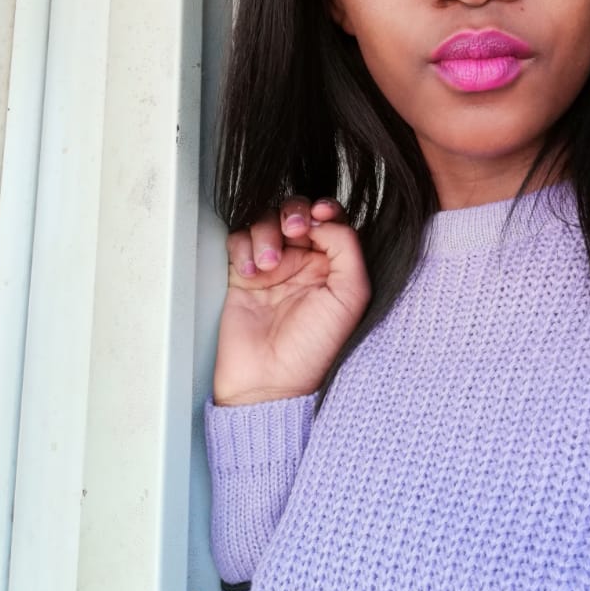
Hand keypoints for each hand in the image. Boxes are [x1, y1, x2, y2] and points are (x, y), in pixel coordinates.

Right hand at [213, 196, 370, 405]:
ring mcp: (272, 266)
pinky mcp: (242, 274)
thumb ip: (346, 246)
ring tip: (267, 265)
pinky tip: (249, 272)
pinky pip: (239, 240)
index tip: (318, 215)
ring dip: (266, 234)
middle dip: (293, 213)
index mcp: (334, 265)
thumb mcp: (350, 295)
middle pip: (296, 212)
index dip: (324, 209)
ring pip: (266, 221)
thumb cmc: (313, 349)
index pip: (330, 219)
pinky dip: (243, 247)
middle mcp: (304, 262)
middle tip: (292, 229)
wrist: (268, 382)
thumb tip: (324, 218)